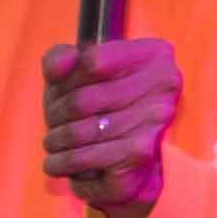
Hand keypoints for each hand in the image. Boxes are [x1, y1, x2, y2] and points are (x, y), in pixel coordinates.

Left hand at [41, 35, 181, 217]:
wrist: (126, 158)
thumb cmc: (98, 106)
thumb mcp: (75, 73)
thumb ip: (59, 59)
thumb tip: (58, 69)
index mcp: (154, 54)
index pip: (93, 60)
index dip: (66, 79)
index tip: (62, 90)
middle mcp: (163, 84)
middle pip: (82, 100)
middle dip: (55, 114)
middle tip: (53, 122)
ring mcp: (154, 120)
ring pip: (80, 132)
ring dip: (55, 141)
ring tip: (53, 143)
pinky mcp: (140, 153)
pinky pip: (85, 158)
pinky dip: (61, 163)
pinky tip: (59, 161)